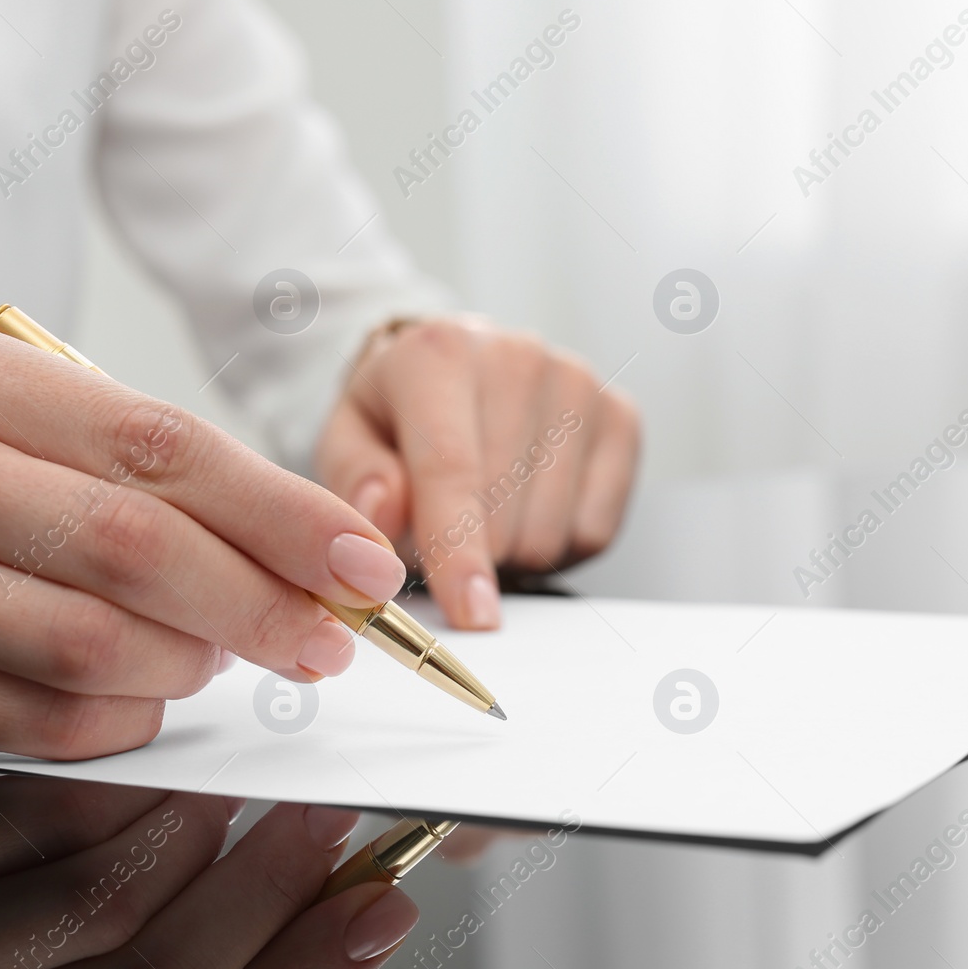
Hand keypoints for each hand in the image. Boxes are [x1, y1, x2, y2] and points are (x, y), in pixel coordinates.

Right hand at [0, 324, 409, 757]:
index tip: (365, 565)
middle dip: (258, 604)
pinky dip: (120, 722)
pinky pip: (37, 718)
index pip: (161, 444)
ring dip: (188, 666)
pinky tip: (142, 700)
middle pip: (131, 545)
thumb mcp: (16, 425)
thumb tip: (314, 550)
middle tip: (325, 640)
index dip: (283, 514)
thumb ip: (146, 468)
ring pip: (89, 644)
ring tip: (216, 659)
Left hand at [316, 317, 640, 628]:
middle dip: (467, 554)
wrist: (452, 373)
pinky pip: (595, 530)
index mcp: (439, 353)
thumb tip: (379, 513)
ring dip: (510, 553)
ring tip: (482, 515)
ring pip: (551, 531)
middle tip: (438, 533)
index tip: (470, 615)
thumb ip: (355, 480)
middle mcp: (517, 356)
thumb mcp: (347, 440)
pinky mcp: (620, 417)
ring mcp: (579, 383)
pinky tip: (527, 509)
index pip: (452, 469)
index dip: (459, 551)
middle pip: (504, 515)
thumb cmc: (396, 416)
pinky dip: (557, 545)